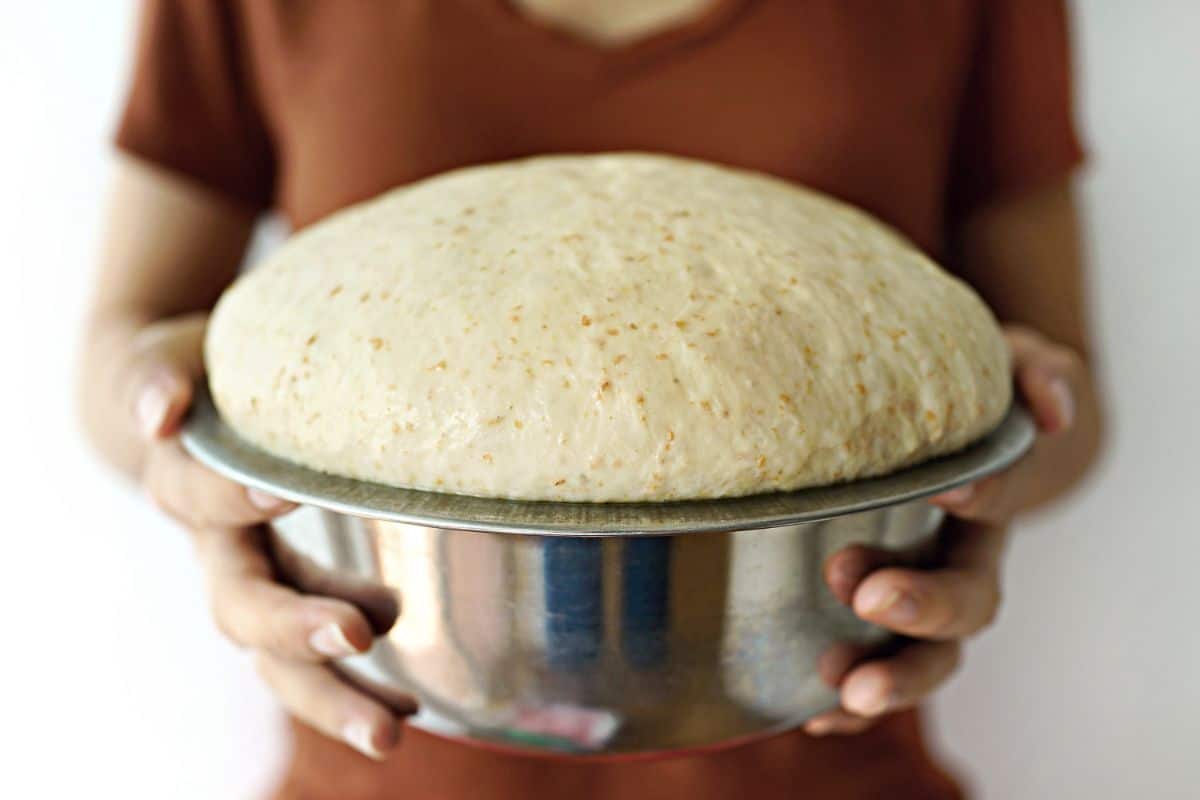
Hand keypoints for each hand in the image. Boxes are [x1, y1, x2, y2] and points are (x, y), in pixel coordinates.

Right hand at [129, 314, 402, 759]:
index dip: (233, 497)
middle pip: (242, 608)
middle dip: (292, 630)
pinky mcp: (293, 592)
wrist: (184, 417)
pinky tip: (411, 699)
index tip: (284, 491)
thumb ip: (162, 377)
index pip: (199, 498)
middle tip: (350, 639)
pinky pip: (321, 648)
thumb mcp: (174, 363)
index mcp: (186, 484)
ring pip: (280, 658)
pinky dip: (361, 679)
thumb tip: (160, 409)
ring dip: (333, 694)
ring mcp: (256, 582)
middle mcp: (218, 549)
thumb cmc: (195, 379)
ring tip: (393, 723)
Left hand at [806, 325, 1081, 734]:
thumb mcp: (1004, 364)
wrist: (949, 434)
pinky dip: (846, 700)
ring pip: (927, 653)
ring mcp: (921, 593)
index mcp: (991, 493)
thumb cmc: (969, 397)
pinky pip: (871, 666)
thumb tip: (1048, 408)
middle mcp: (962, 555)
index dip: (985, 495)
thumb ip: (1033, 373)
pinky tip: (810, 714)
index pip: (999, 497)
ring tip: (840, 685)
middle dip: (924, 608)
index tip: (949, 488)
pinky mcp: (873, 617)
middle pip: (968, 601)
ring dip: (890, 674)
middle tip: (870, 597)